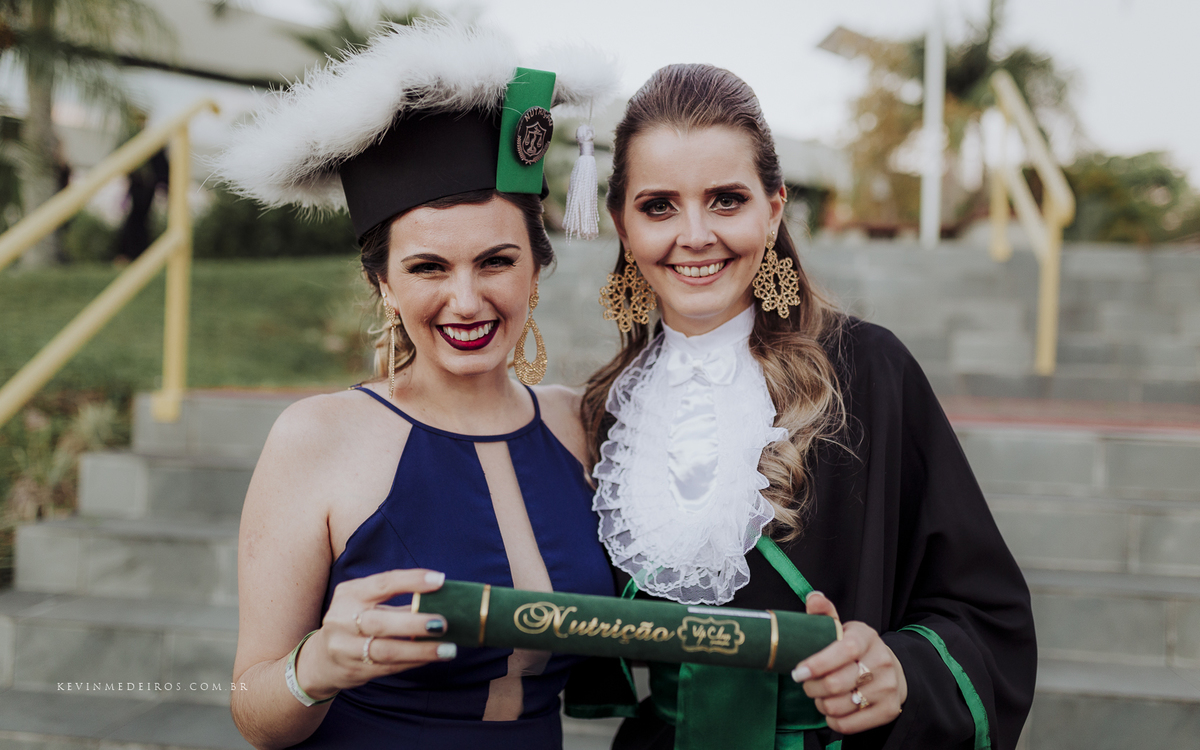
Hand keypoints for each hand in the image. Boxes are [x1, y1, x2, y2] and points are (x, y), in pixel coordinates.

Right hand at [295, 569, 455, 699]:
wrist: (321, 659)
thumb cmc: (354, 622)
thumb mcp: (366, 603)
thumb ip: (397, 601)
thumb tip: (442, 598)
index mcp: (349, 594)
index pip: (383, 583)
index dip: (412, 581)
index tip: (440, 580)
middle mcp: (342, 620)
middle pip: (381, 622)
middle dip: (415, 623)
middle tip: (444, 623)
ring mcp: (345, 648)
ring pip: (387, 651)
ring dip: (421, 650)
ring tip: (448, 649)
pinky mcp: (353, 671)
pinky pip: (389, 667)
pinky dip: (414, 662)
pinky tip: (432, 657)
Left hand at [790, 592, 906, 734]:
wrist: (893, 671)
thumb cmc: (857, 649)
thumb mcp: (844, 628)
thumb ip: (826, 614)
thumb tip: (813, 598)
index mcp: (866, 637)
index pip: (843, 651)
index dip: (817, 663)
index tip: (798, 672)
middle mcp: (881, 661)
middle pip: (836, 683)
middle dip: (811, 687)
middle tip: (805, 684)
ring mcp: (887, 688)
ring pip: (839, 706)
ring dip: (821, 704)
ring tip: (819, 696)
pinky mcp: (889, 711)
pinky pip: (848, 725)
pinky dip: (833, 721)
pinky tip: (831, 710)